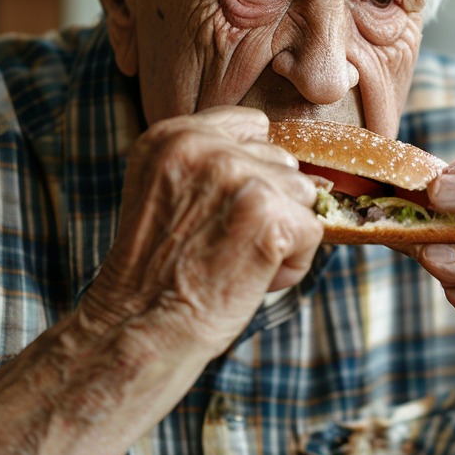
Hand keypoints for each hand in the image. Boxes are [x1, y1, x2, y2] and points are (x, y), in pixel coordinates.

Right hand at [81, 106, 323, 356]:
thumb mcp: (165, 190)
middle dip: (267, 206)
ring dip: (281, 234)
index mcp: (174, 135)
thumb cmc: (158, 270)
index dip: (251, 172)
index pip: (252, 127)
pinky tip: (250, 279)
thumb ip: (211, 163)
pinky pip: (313, 230)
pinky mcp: (271, 215)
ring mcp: (240, 178)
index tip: (223, 210)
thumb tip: (284, 161)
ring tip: (234, 261)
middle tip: (220, 243)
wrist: (141, 327)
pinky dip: (292, 264)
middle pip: (281, 162)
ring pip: (302, 194)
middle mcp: (206, 147)